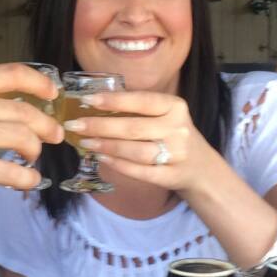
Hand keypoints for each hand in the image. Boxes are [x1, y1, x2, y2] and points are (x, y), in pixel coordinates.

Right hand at [0, 63, 62, 195]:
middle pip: (24, 111)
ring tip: (33, 158)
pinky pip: (10, 171)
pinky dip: (26, 178)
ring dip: (35, 151)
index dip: (40, 83)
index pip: (12, 74)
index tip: (52, 92)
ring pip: (22, 139)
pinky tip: (27, 181)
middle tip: (54, 135)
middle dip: (46, 125)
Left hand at [64, 90, 223, 193]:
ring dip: (107, 146)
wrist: (200, 167)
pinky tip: (102, 157)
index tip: (87, 100)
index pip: (142, 100)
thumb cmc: (172, 134)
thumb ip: (138, 108)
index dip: (114, 100)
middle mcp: (178, 129)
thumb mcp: (164, 114)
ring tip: (86, 142)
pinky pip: (141, 172)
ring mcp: (177, 155)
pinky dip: (119, 165)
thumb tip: (95, 101)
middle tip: (75, 125)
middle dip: (100, 126)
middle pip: (134, 128)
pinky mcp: (172, 176)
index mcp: (175, 107)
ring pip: (136, 151)